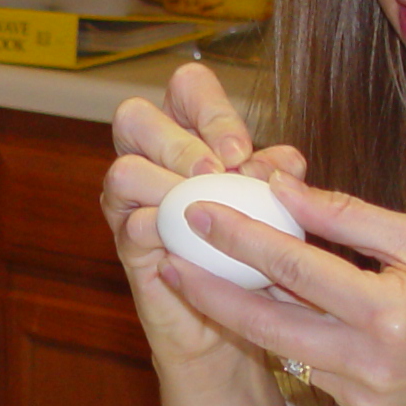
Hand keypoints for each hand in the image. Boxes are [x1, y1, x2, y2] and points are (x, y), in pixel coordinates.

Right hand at [104, 62, 310, 367]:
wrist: (241, 317)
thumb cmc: (258, 249)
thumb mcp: (278, 203)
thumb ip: (278, 175)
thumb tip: (282, 162)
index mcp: (190, 134)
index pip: (186, 87)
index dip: (210, 110)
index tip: (240, 152)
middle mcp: (151, 160)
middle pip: (133, 115)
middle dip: (178, 144)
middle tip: (214, 174)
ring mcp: (131, 204)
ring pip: (123, 170)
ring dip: (166, 185)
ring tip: (202, 212)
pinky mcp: (129, 247)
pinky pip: (131, 226)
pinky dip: (164, 231)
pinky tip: (192, 245)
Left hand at [160, 173, 405, 405]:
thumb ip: (350, 217)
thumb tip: (284, 186)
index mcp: (390, 311)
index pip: (297, 268)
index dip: (242, 239)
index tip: (198, 211)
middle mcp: (369, 359)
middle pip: (267, 321)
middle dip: (209, 289)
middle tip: (165, 256)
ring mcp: (360, 392)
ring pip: (280, 344)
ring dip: (235, 309)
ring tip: (194, 272)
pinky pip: (305, 360)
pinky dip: (281, 329)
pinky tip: (260, 302)